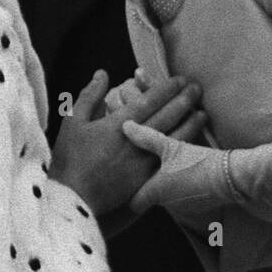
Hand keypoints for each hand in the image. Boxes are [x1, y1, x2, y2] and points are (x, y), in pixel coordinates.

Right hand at [50, 71, 205, 216]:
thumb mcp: (72, 121)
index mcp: (118, 123)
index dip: (166, 88)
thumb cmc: (70, 158)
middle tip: (196, 87)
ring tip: (202, 111)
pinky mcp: (147, 180)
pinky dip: (182, 148)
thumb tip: (102, 73)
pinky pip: (170, 160)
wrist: (73, 197)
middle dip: (183, 99)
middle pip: (166, 116)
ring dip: (189, 122)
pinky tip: (192, 143)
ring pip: (173, 137)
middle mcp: (135, 140)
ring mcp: (143, 161)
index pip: (149, 100)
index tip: (179, 79)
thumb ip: (89, 95)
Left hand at [121, 121, 238, 216]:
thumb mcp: (170, 146)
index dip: (127, 193)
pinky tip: (186, 172)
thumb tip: (125, 125)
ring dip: (166, 185)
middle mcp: (166, 204)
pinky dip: (181, 186)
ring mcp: (184, 207)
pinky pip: (183, 197)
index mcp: (155, 192)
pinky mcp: (199, 205)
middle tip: (143, 167)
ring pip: (167, 197)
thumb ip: (146, 137)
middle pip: (150, 198)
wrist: (231, 176)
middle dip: (147, 184)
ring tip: (167, 167)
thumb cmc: (197, 161)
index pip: (132, 204)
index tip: (125, 180)